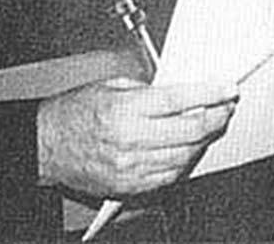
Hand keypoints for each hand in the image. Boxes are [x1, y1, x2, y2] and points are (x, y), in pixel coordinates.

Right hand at [37, 79, 236, 197]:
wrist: (47, 145)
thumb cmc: (72, 113)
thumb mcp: (107, 86)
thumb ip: (144, 90)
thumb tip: (176, 94)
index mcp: (125, 109)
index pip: (179, 99)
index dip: (209, 93)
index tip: (227, 88)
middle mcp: (131, 139)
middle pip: (190, 130)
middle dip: (216, 117)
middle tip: (226, 107)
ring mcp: (133, 166)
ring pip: (186, 156)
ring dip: (204, 140)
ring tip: (211, 126)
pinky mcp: (131, 186)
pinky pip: (171, 177)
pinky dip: (186, 162)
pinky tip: (189, 150)